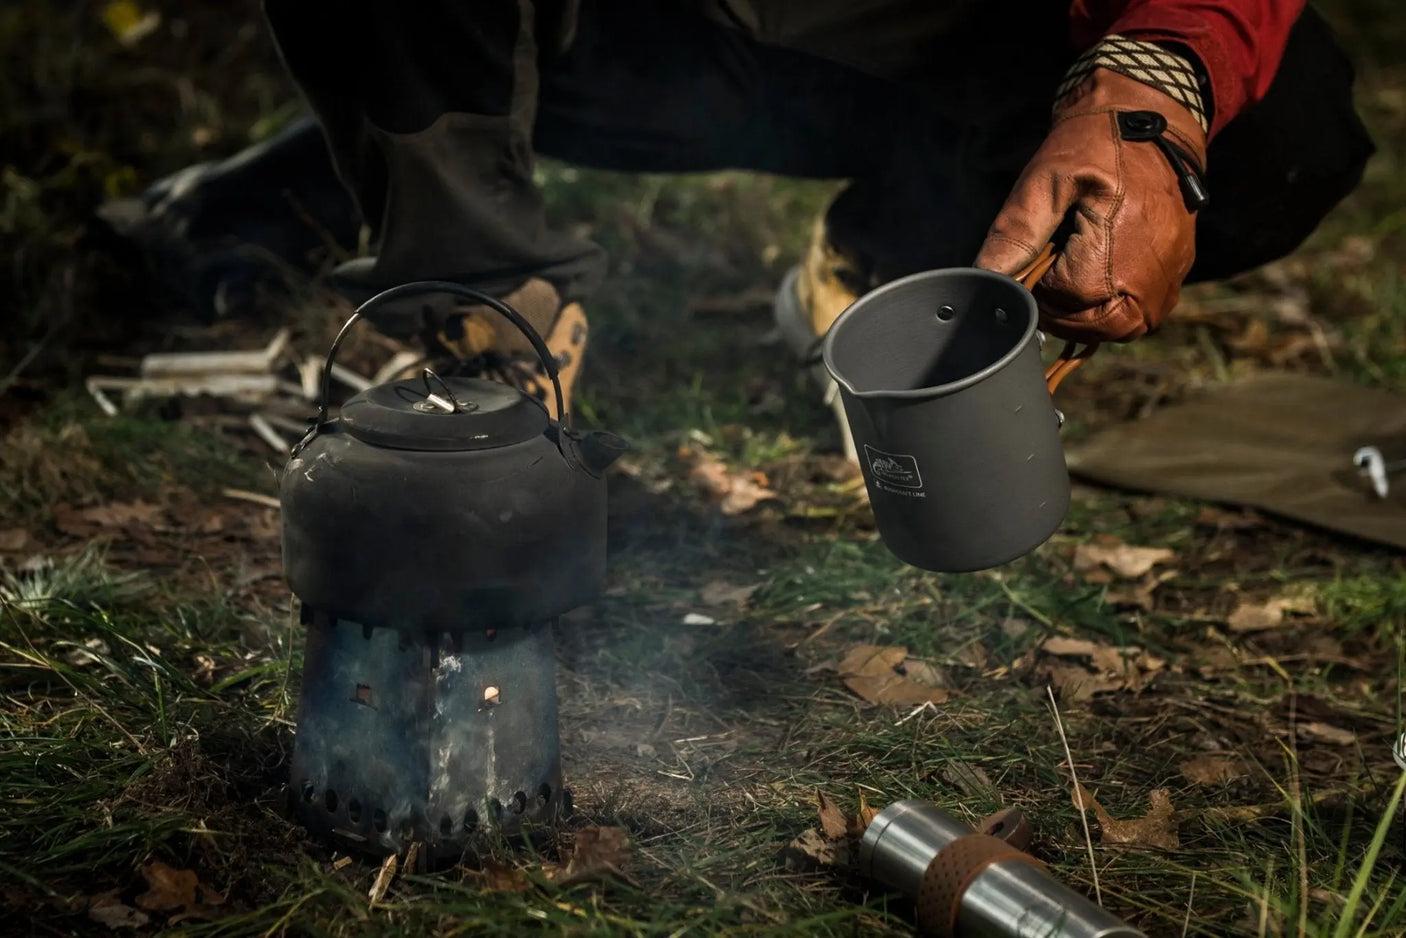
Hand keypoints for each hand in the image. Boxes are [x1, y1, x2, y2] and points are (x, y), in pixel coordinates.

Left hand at [975, 68, 1207, 342]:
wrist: (1150, 114)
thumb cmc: (1094, 143)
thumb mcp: (1045, 181)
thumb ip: (1015, 235)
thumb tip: (983, 277)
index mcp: (1115, 253)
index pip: (1061, 304)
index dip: (1036, 290)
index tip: (1032, 261)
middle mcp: (1150, 276)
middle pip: (1092, 326)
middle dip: (1060, 309)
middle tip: (1045, 274)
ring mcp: (1169, 277)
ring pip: (1120, 328)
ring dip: (1087, 315)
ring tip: (1068, 278)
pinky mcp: (1178, 272)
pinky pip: (1143, 314)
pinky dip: (1114, 308)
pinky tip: (1096, 280)